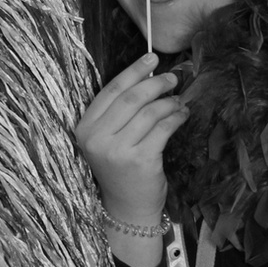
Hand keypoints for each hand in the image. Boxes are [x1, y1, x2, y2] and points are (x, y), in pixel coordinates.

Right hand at [74, 54, 185, 222]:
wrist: (127, 208)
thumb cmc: (120, 169)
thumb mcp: (108, 140)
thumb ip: (118, 112)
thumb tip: (148, 76)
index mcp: (84, 129)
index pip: (110, 91)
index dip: (133, 71)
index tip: (151, 58)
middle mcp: (97, 139)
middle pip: (131, 98)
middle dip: (155, 83)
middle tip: (172, 78)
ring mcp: (118, 151)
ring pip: (149, 112)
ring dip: (169, 102)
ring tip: (178, 100)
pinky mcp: (141, 160)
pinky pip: (163, 128)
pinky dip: (176, 117)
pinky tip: (182, 114)